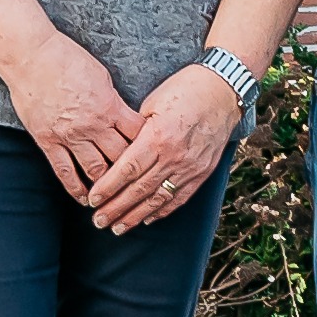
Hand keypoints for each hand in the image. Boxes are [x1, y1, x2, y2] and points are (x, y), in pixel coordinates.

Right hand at [3, 42, 146, 196]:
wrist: (31, 57)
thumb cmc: (65, 58)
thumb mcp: (101, 74)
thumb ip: (112, 100)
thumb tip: (122, 116)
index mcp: (109, 106)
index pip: (138, 135)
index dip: (148, 146)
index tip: (152, 155)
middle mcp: (92, 125)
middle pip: (121, 157)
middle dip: (132, 170)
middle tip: (139, 181)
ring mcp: (69, 136)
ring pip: (96, 170)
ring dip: (108, 186)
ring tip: (116, 196)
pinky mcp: (48, 141)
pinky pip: (65, 172)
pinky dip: (76, 189)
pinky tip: (85, 199)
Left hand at [92, 65, 246, 229]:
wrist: (223, 91)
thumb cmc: (185, 89)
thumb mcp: (153, 102)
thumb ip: (135, 129)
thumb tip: (117, 150)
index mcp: (158, 136)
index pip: (127, 169)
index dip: (108, 187)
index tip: (93, 200)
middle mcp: (175, 156)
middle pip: (139, 189)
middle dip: (116, 208)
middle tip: (98, 220)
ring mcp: (190, 167)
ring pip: (158, 198)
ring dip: (135, 216)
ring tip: (117, 228)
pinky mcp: (202, 173)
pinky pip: (179, 197)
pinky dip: (162, 210)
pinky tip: (147, 219)